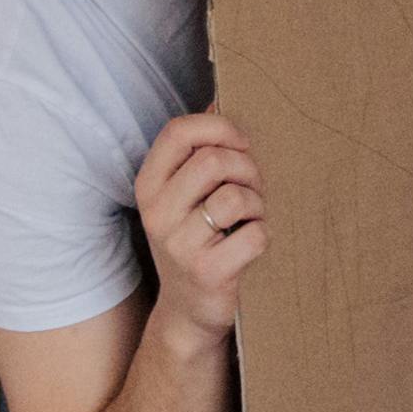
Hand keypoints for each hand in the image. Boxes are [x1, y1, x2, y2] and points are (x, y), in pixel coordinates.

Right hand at [132, 111, 268, 337]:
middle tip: (254, 186)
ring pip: (236, 196)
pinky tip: (252, 244)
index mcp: (149, 185)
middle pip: (214, 160)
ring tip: (253, 216)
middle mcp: (157, 213)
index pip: (178, 131)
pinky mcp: (207, 272)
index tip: (241, 143)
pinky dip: (263, 235)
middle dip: (248, 168)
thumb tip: (218, 98)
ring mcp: (179, 245)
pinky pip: (254, 234)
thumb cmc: (195, 240)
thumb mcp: (182, 195)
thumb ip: (197, 151)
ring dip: (258, 203)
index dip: (219, 127)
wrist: (188, 312)